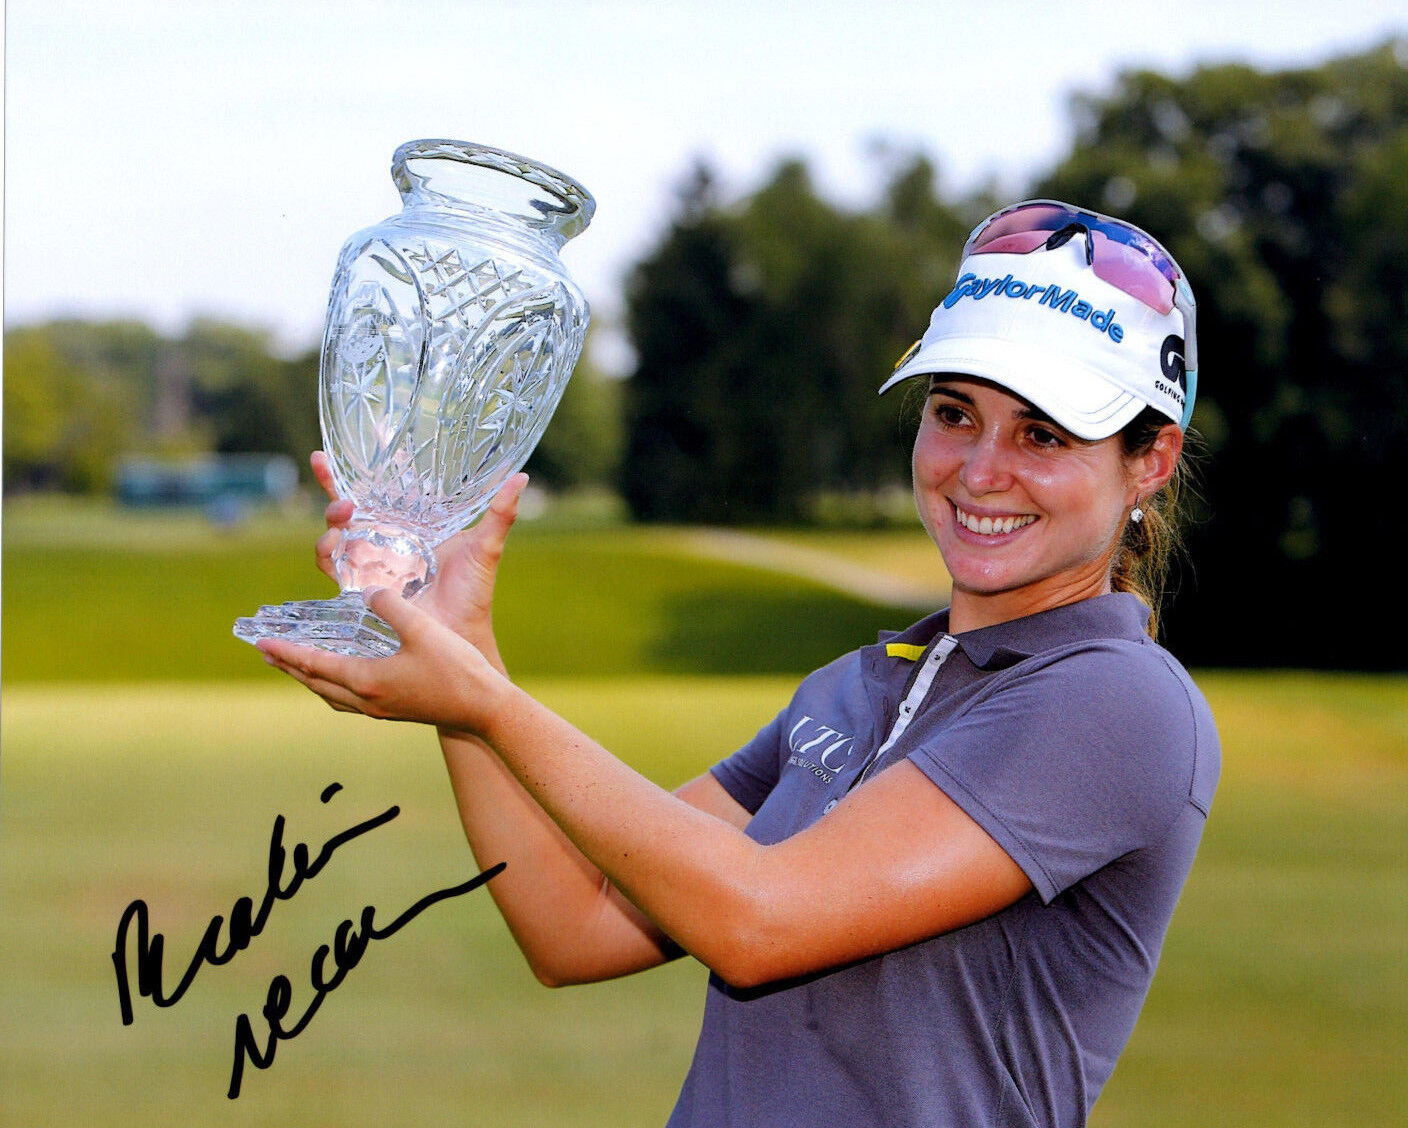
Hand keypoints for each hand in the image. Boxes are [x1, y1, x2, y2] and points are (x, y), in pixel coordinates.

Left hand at [256, 586, 510, 733]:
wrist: (483, 708)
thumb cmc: (456, 669)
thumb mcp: (422, 628)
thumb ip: (390, 606)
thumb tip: (367, 593)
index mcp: (366, 680)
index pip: (314, 664)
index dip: (286, 651)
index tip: (262, 642)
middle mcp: (367, 699)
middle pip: (315, 683)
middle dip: (290, 667)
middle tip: (267, 653)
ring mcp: (380, 709)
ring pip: (331, 695)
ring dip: (310, 679)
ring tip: (296, 665)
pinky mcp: (394, 711)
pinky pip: (349, 700)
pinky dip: (333, 686)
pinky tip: (342, 677)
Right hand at [309, 451, 527, 667]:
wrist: (461, 634)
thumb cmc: (474, 592)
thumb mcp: (485, 547)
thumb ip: (500, 513)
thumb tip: (521, 477)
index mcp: (408, 526)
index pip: (375, 492)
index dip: (350, 472)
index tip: (324, 453)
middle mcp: (383, 540)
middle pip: (346, 509)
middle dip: (333, 492)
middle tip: (346, 498)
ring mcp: (368, 563)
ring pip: (334, 535)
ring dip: (332, 523)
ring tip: (343, 515)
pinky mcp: (358, 588)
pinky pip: (331, 567)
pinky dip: (326, 553)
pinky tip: (333, 544)